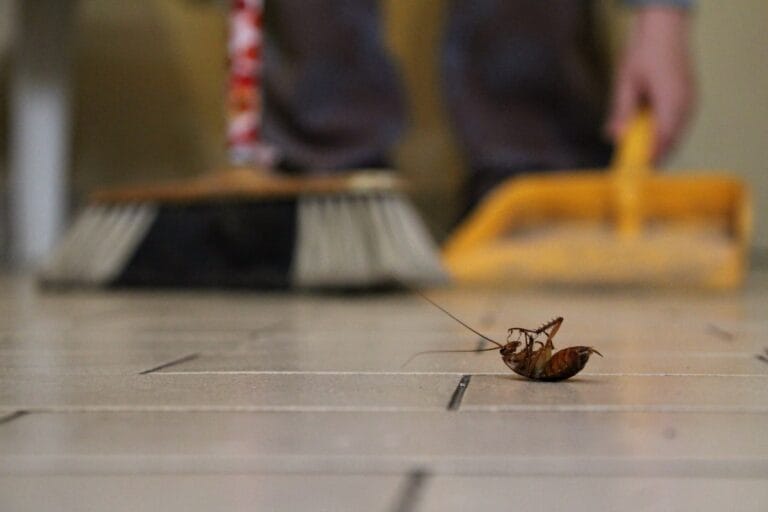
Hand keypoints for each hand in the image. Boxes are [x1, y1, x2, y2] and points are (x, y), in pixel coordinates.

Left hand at [606, 6, 694, 161]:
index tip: (638, 171)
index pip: (664, 137)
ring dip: (661, 145)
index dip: (652, 156)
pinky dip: (665, 133)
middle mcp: (685, 103)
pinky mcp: (688, 98)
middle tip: (637, 169)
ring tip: (642, 157)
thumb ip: (621, 111)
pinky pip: (678, 123)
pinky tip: (650, 137)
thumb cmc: (643, 53)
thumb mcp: (626, 82)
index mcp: (671, 100)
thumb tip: (614, 136)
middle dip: (656, 155)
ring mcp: (690, 101)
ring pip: (677, 133)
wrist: (664, 29)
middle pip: (673, 139)